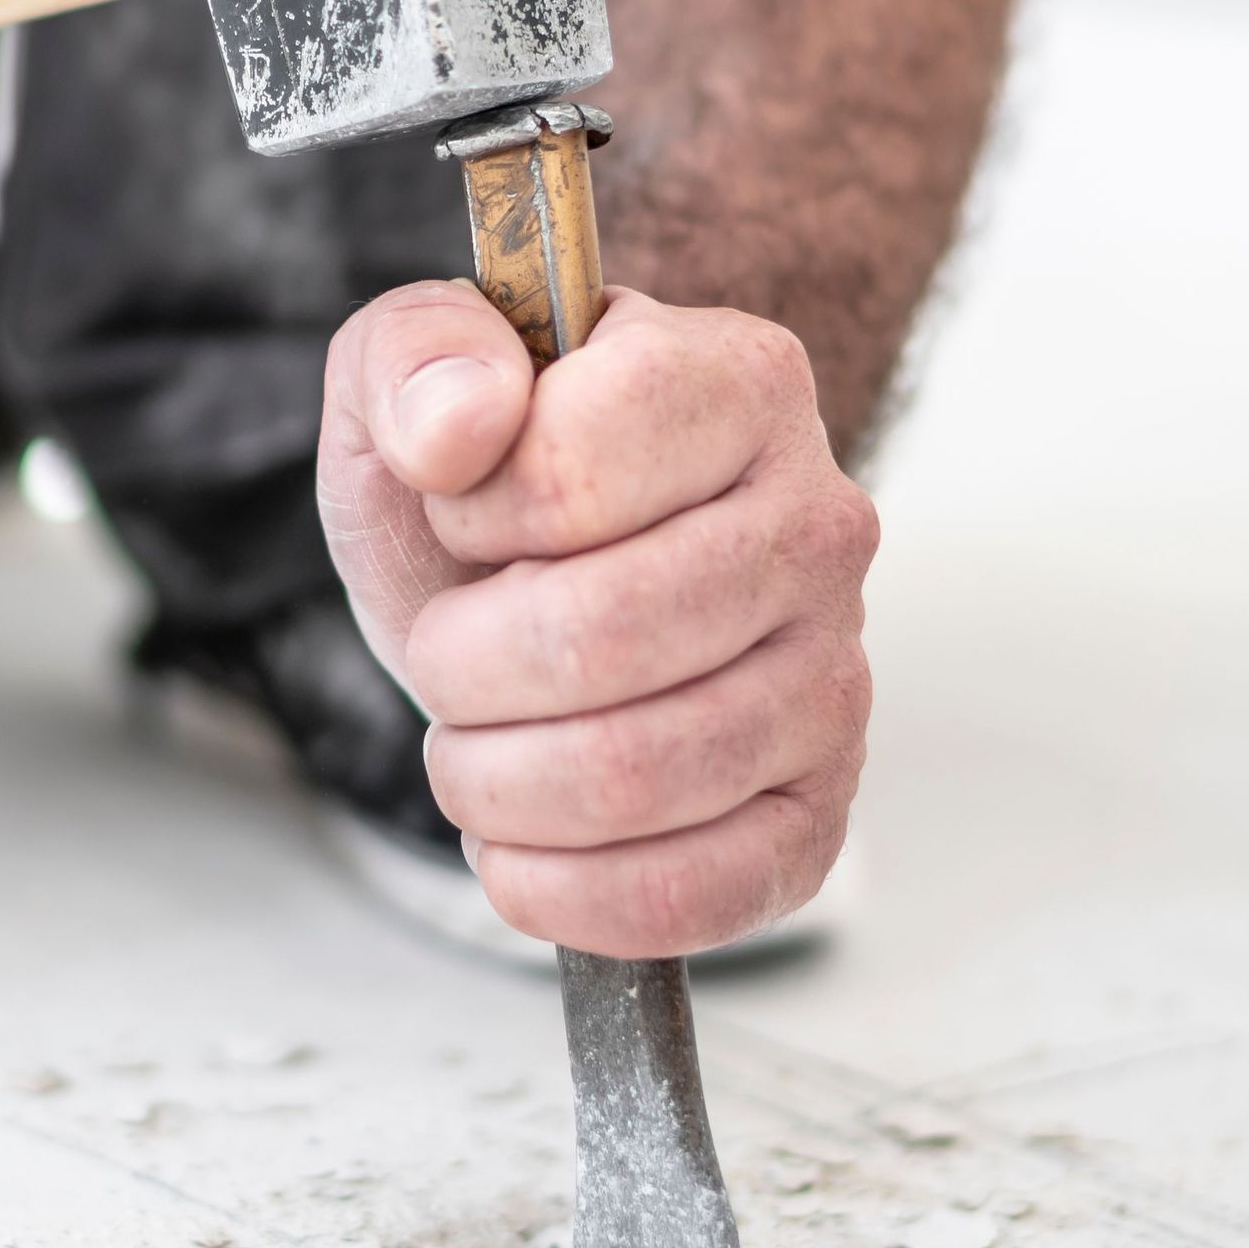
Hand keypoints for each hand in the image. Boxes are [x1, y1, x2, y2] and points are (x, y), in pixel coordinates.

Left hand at [316, 283, 878, 957]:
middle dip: (463, 669)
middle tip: (447, 657)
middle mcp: (819, 525)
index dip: (470, 514)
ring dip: (495, 783)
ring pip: (637, 776)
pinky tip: (520, 849)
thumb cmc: (490, 482)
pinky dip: (567, 892)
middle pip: (600, 638)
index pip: (572, 474)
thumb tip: (460, 424)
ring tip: (475, 747)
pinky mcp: (820, 809)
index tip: (462, 512)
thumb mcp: (413, 375)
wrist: (547, 588)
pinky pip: (702, 889)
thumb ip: (417, 355)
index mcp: (739, 383)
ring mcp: (835, 676)